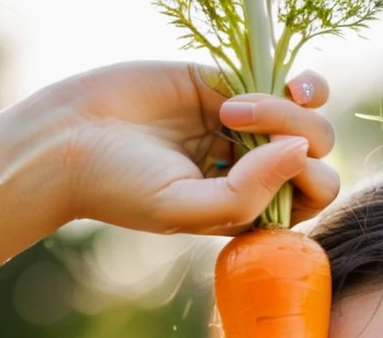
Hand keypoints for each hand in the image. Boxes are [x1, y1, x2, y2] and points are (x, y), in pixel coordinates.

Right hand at [49, 61, 337, 234]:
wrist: (67, 140)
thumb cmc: (125, 189)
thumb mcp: (190, 208)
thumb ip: (250, 191)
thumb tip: (301, 150)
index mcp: (257, 209)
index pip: (315, 194)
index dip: (309, 178)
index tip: (263, 168)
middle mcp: (258, 170)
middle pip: (315, 151)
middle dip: (296, 135)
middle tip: (237, 126)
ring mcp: (247, 127)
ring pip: (306, 115)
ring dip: (285, 107)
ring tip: (230, 108)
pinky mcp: (227, 84)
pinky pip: (283, 83)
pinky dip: (291, 85)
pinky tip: (275, 88)